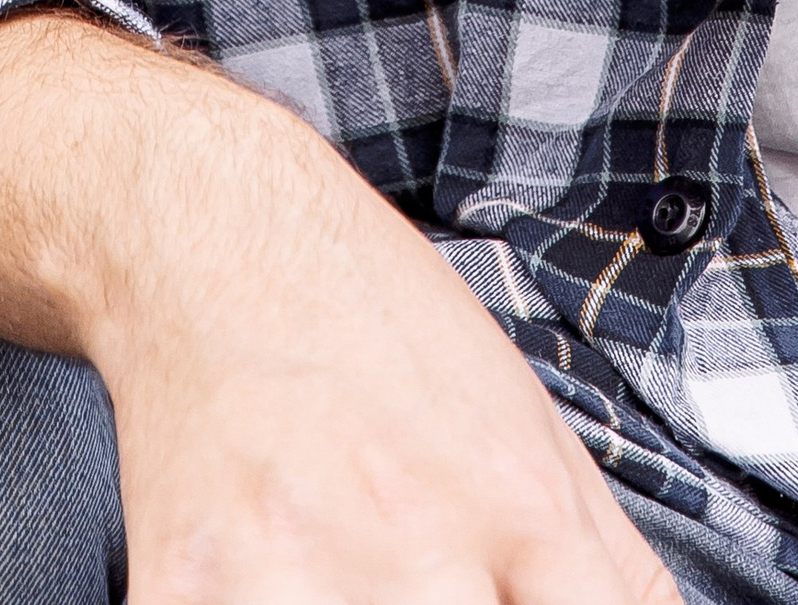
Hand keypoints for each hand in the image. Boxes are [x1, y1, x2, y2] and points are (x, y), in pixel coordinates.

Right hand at [0, 14, 680, 604]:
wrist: (211, 229)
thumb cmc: (383, 333)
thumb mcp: (532, 426)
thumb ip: (614, 570)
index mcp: (517, 506)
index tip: (528, 603)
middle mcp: (413, 538)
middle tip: (445, 580)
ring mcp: (291, 570)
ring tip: (351, 576)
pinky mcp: (183, 586)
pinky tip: (270, 577)